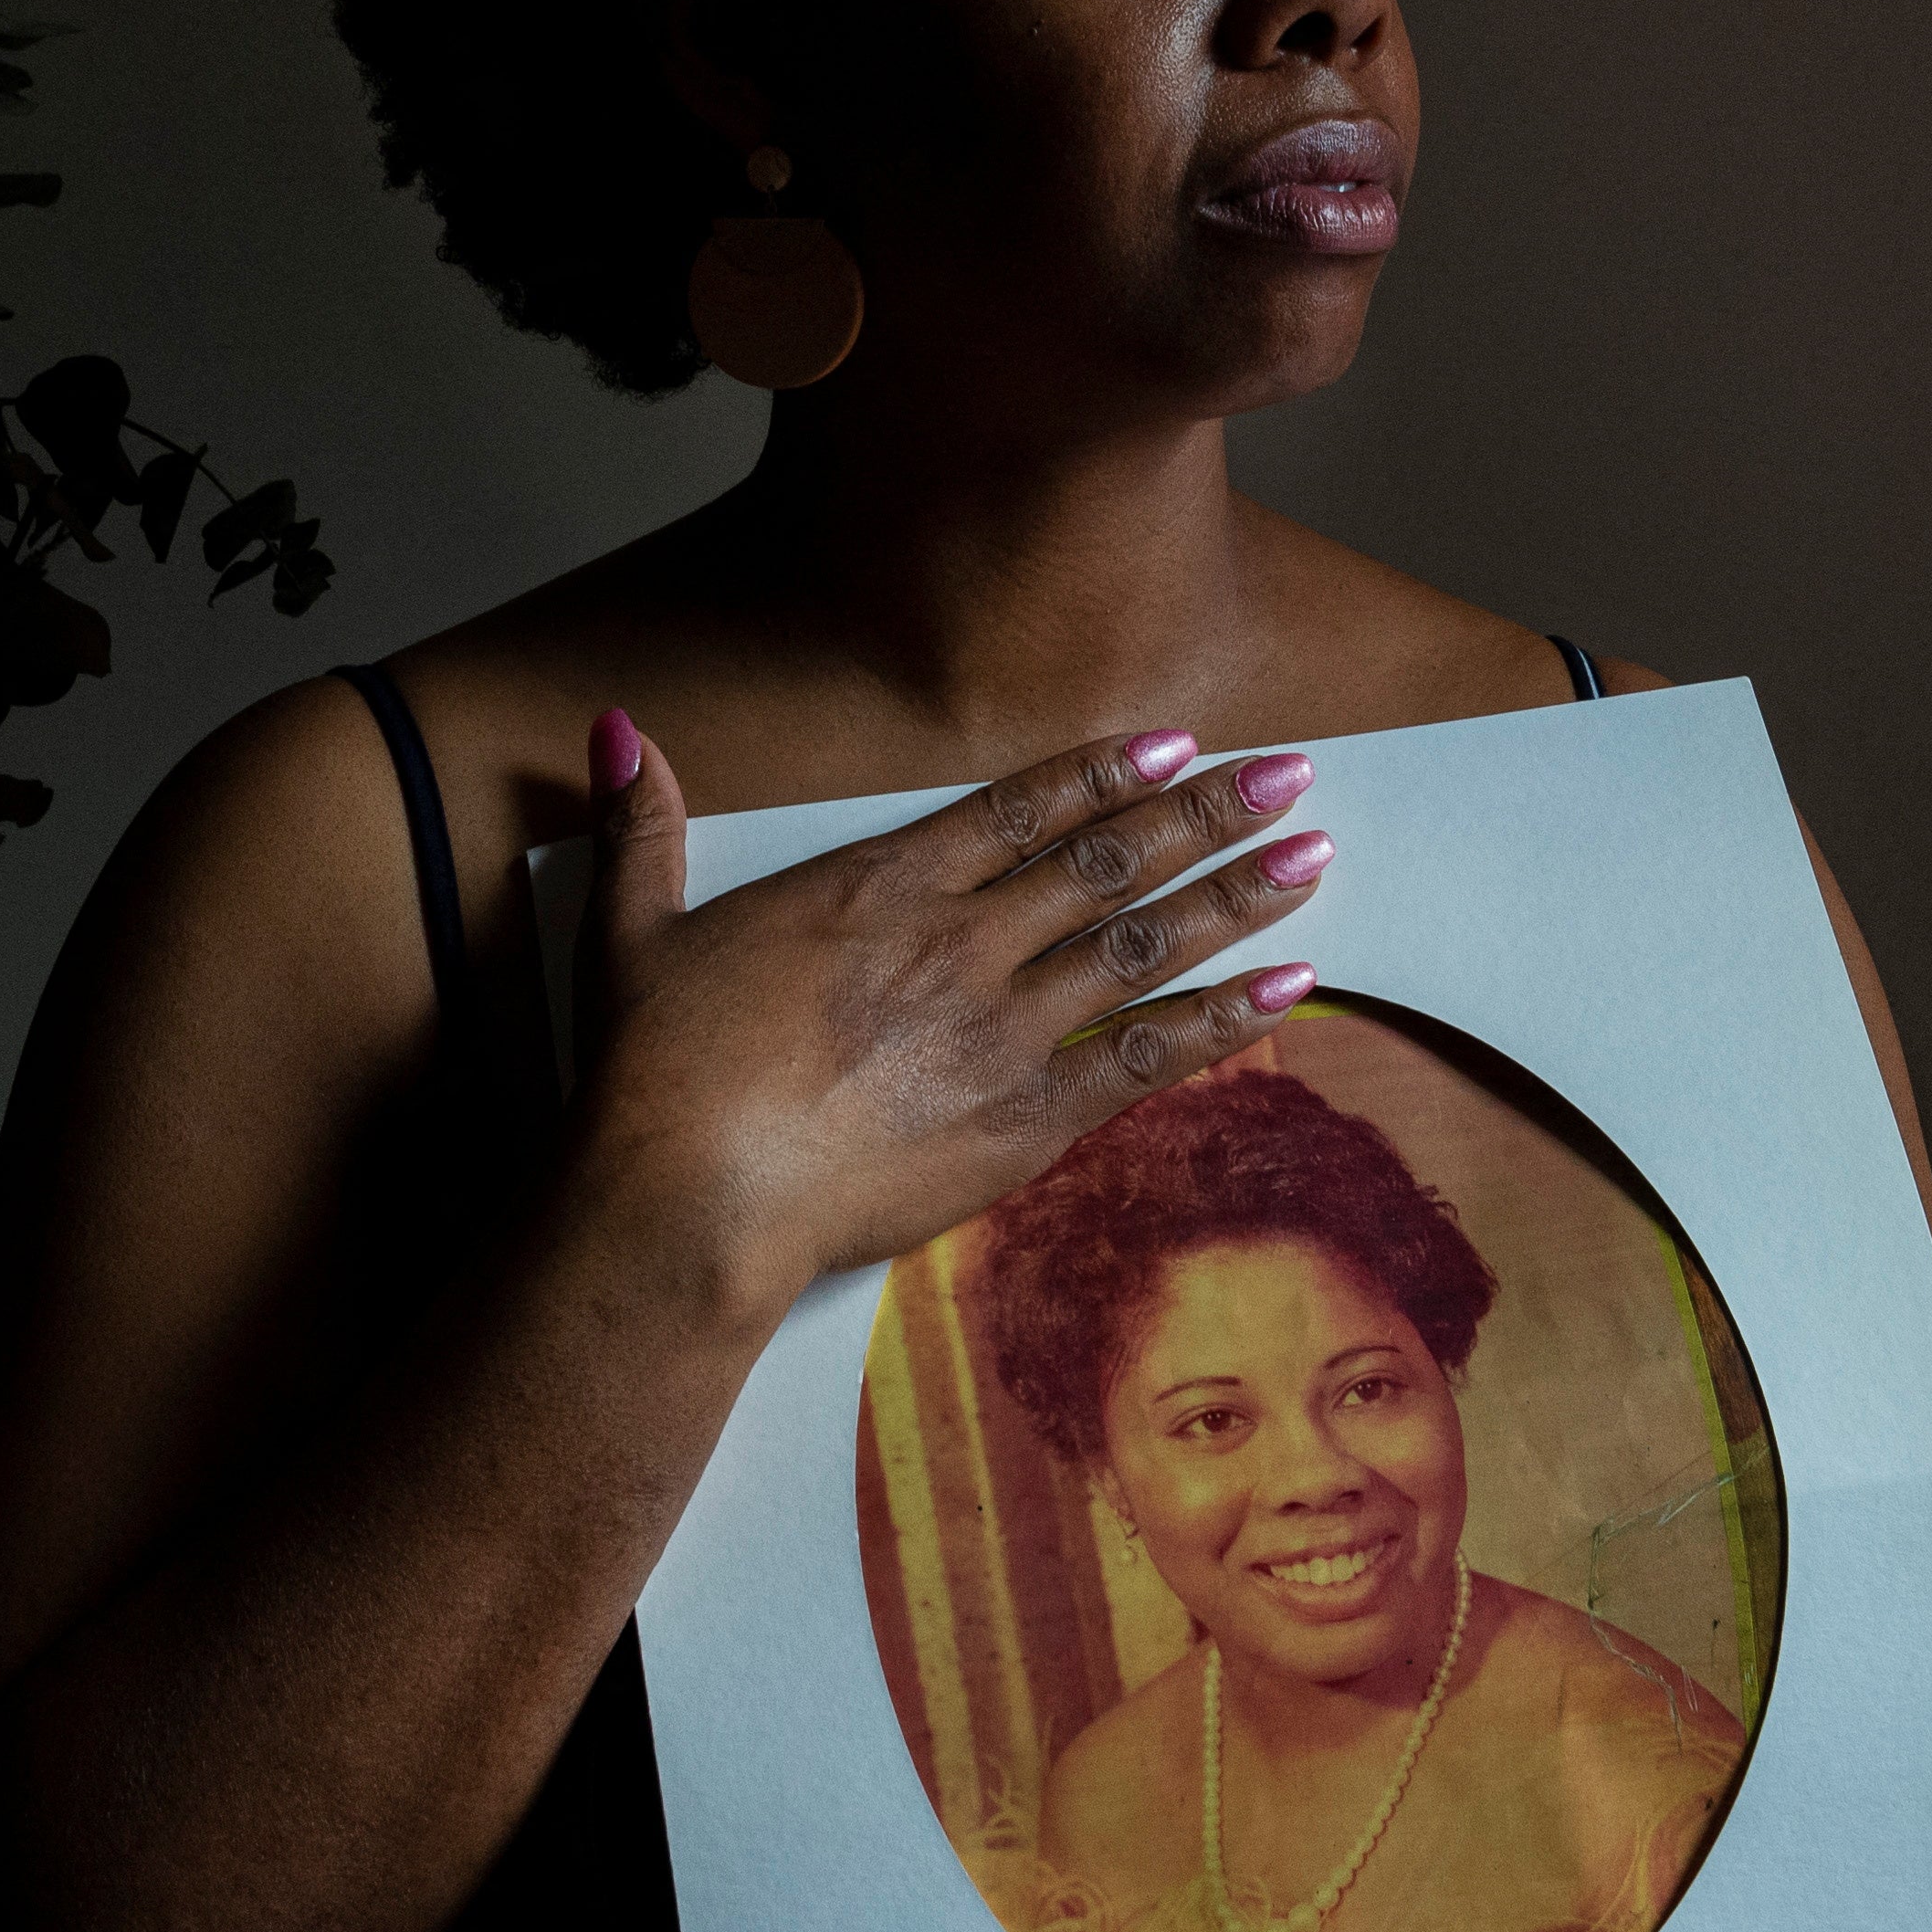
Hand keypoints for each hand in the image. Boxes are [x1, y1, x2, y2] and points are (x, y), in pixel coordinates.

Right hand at [564, 712, 1332, 1311]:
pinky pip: (1147, 1057)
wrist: (685, 1202)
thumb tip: (618, 729)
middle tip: (1291, 774)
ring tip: (1313, 854)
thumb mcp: (632, 931)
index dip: (1104, 770)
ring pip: (1143, 943)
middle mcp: (958, 943)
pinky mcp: (1024, 1120)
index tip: (1176, 742)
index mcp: (876, 886)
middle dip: (1207, 813)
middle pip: (1107, 861)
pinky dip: (1225, 1019)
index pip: (1017, 809)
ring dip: (1237, 895)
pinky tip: (1291, 986)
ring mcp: (1000, 1029)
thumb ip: (645, 826)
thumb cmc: (651, 1078)